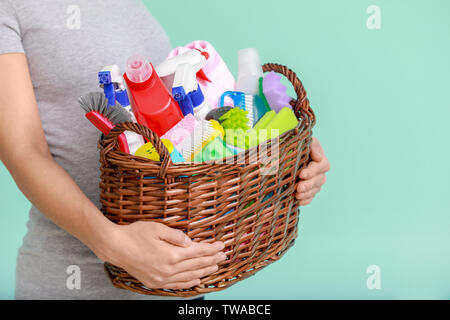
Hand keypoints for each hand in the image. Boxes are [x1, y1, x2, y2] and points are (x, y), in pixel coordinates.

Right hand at [104, 221, 225, 289]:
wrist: (115, 247)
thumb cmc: (135, 234)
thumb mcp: (158, 228)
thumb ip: (177, 236)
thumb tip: (190, 242)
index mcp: (172, 255)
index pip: (198, 252)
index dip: (212, 248)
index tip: (222, 245)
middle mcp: (169, 269)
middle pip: (197, 265)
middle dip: (212, 259)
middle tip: (224, 255)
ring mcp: (162, 278)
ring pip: (190, 276)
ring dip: (205, 271)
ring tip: (216, 266)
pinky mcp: (155, 283)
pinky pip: (177, 285)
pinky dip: (189, 283)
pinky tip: (197, 280)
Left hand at [296, 137, 329, 205]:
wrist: (285, 155)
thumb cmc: (295, 145)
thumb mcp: (304, 142)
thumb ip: (312, 146)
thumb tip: (318, 157)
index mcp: (319, 158)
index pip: (322, 165)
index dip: (313, 171)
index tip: (301, 174)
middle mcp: (319, 171)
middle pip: (319, 179)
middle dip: (309, 184)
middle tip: (298, 188)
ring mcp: (315, 181)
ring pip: (315, 189)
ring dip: (307, 193)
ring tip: (297, 195)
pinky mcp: (309, 190)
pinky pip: (310, 197)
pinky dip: (306, 200)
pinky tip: (299, 201)